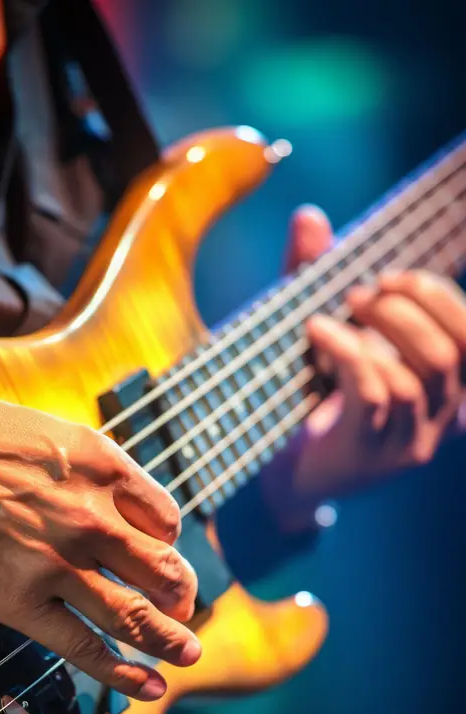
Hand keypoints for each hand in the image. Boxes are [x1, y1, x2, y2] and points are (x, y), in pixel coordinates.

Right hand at [0, 375, 200, 698]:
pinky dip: (123, 673)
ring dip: (170, 639)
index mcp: (103, 466)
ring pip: (137, 615)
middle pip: (166, 571)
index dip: (168, 542)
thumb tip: (116, 502)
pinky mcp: (20, 601)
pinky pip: (84, 647)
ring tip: (188, 654)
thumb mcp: (48, 431)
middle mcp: (91, 516)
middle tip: (185, 609)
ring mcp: (57, 562)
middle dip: (182, 596)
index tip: (159, 553)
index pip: (167, 519)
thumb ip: (89, 470)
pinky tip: (147, 686)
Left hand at [263, 206, 465, 528]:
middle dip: (408, 308)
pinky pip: (373, 395)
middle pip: (452, 351)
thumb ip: (319, 274)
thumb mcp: (325, 328)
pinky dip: (346, 352)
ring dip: (376, 332)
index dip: (439, 294)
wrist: (289, 472)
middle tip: (361, 294)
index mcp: (449, 387)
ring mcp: (407, 442)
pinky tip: (318, 333)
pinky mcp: (370, 455)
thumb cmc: (315, 395)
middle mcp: (441, 418)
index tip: (391, 276)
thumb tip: (308, 216)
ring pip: (417, 376)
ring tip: (335, 315)